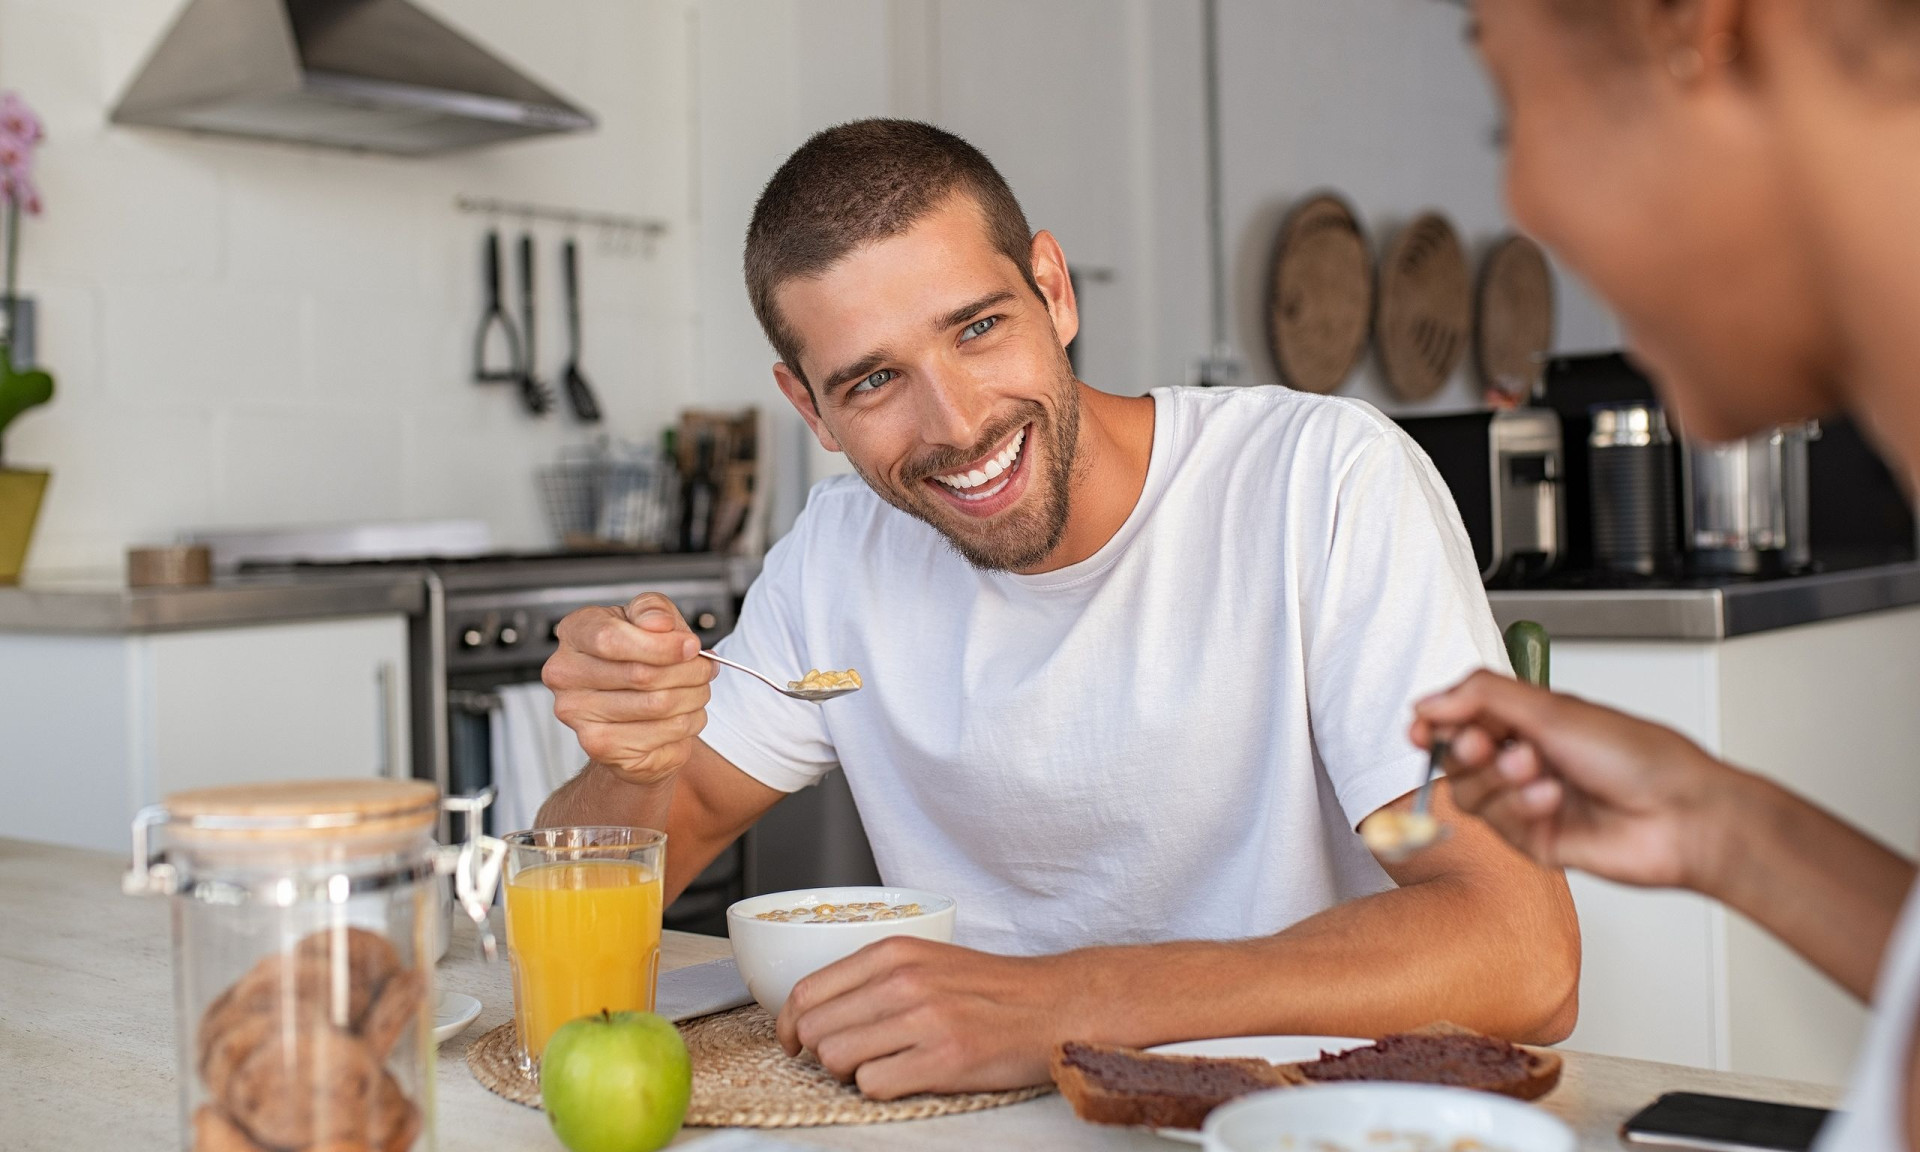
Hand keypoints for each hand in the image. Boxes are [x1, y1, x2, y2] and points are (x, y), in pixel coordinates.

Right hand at [542, 593, 715, 786]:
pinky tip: (685, 713)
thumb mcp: (647, 618)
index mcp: (574, 633)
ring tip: (699, 689)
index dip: (660, 645)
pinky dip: (688, 722)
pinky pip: (661, 733)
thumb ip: (653, 610)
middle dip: (688, 671)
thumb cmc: (639, 657)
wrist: (630, 708)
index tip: (692, 646)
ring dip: (693, 696)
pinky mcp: (599, 745)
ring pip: (657, 705)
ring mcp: (577, 714)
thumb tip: (660, 624)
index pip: (611, 639)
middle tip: (707, 669)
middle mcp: (565, 674)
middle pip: (640, 674)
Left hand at [775, 937, 1078, 1099]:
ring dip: (851, 1072)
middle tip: (851, 1057)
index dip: (787, 1025)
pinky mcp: (942, 1061)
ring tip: (886, 1064)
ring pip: (836, 1060)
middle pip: (814, 1030)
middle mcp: (902, 982)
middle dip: (822, 1052)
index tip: (792, 1043)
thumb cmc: (990, 988)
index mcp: (893, 953)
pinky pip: (873, 1086)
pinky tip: (907, 1076)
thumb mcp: (926, 960)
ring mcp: (922, 1021)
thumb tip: (815, 1012)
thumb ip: (873, 978)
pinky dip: (882, 1089)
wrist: (1053, 1005)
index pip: (806, 992)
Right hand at [1411, 670, 1737, 891]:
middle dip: (1468, 749)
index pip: (1462, 717)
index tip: (1422, 726)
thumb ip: (1482, 697)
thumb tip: (1428, 702)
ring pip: (1471, 793)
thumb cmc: (1642, 757)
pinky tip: (1552, 798)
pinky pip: (1498, 825)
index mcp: (1531, 719)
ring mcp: (1529, 800)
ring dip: (1498, 778)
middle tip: (1484, 744)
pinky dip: (1520, 807)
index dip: (1436, 722)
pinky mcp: (1536, 840)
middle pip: (1457, 757)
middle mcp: (1527, 758)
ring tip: (1534, 769)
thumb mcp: (1553, 708)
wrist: (1681, 814)